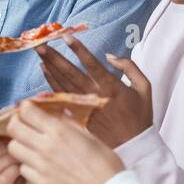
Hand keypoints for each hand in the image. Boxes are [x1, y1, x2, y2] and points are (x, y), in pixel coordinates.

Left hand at [7, 101, 124, 183]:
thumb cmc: (104, 162)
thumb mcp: (89, 135)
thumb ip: (68, 122)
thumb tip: (57, 111)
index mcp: (59, 130)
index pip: (26, 111)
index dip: (25, 108)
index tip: (30, 110)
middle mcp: (45, 146)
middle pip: (13, 128)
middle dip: (16, 123)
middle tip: (24, 126)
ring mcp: (41, 165)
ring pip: (14, 148)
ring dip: (20, 144)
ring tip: (30, 146)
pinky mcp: (40, 182)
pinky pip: (23, 168)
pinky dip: (27, 164)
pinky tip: (38, 165)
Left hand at [36, 34, 153, 147]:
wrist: (133, 146)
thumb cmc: (139, 116)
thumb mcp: (144, 88)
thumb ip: (129, 67)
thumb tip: (110, 56)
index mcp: (112, 87)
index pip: (92, 64)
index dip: (79, 49)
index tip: (66, 36)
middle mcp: (96, 96)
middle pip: (71, 73)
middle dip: (54, 56)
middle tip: (40, 43)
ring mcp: (84, 107)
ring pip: (63, 83)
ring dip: (50, 66)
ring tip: (39, 52)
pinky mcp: (78, 116)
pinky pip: (61, 97)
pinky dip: (51, 83)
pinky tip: (44, 71)